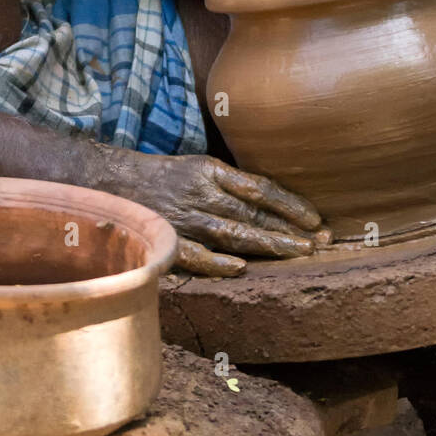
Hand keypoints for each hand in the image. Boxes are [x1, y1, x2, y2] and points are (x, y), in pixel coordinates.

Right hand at [107, 152, 325, 277]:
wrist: (113, 181)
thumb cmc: (165, 177)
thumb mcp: (200, 166)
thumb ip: (232, 183)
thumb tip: (273, 201)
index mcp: (212, 172)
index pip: (260, 188)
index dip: (291, 203)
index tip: (315, 218)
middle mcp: (203, 194)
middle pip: (254, 213)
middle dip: (291, 228)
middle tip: (322, 241)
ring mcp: (186, 218)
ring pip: (234, 234)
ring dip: (269, 244)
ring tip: (299, 253)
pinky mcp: (168, 239)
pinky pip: (195, 254)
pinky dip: (216, 262)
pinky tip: (240, 268)